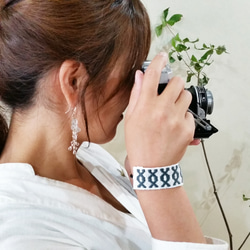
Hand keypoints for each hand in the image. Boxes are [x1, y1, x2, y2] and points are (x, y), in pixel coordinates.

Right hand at [125, 53, 194, 168]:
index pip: (153, 75)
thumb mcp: (131, 118)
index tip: (163, 56)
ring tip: (172, 109)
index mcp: (146, 106)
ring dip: (180, 98)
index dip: (159, 61)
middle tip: (169, 91)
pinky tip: (175, 125)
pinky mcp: (188, 129)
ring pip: (186, 95)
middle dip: (174, 83)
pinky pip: (190, 114)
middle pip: (178, 82)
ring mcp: (177, 119)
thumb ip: (136, 95)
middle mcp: (162, 109)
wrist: (151, 167)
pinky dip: (183, 116)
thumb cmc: (138, 143)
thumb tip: (139, 76)